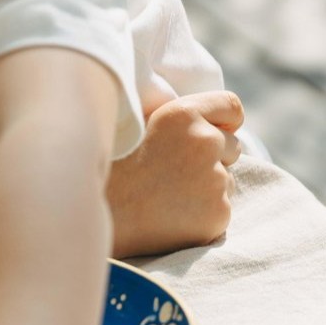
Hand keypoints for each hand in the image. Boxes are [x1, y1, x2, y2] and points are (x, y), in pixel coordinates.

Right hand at [107, 90, 243, 256]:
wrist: (93, 218)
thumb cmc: (108, 170)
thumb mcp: (134, 126)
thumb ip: (173, 117)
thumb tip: (202, 115)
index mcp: (183, 114)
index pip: (231, 106)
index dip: (224, 120)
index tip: (216, 131)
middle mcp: (205, 142)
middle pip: (232, 145)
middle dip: (213, 157)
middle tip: (173, 173)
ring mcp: (215, 180)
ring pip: (225, 180)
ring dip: (206, 187)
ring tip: (165, 197)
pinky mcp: (217, 213)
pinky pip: (220, 209)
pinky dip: (202, 214)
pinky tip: (170, 217)